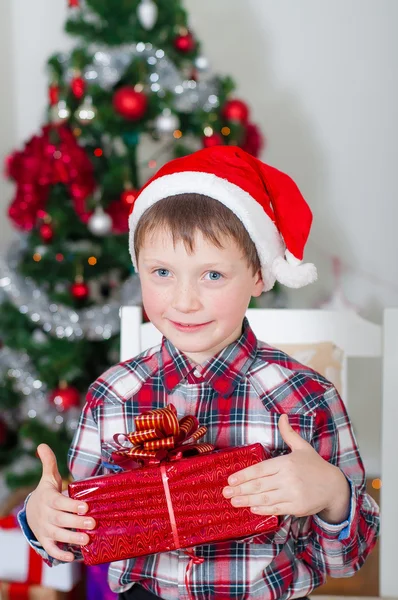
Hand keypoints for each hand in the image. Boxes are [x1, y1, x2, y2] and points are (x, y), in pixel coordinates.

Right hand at [26, 444, 95, 561]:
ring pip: (58, 536)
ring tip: (87, 540)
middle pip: (61, 520)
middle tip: (93, 523)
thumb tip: (42, 445)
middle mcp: (46, 515)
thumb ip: (48, 463)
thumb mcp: (48, 478)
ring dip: (72, 539)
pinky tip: (73, 556)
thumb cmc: (47, 493)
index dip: (71, 505)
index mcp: (48, 499)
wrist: (30, 512)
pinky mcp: (45, 541)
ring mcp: (45, 530)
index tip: (85, 506)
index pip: (59, 502)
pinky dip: (60, 554)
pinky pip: (52, 550)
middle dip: (77, 523)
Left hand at [223, 414, 349, 521]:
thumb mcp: (302, 446)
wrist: (334, 486)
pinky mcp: (296, 507)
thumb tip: (282, 416)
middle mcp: (288, 478)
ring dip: (247, 500)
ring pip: (265, 498)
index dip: (244, 475)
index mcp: (286, 463)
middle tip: (225, 492)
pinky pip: (276, 509)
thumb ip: (289, 433)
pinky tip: (252, 508)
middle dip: (240, 489)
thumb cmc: (315, 466)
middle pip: (259, 485)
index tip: (231, 479)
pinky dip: (263, 509)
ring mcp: (292, 494)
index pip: (260, 469)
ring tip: (233, 501)